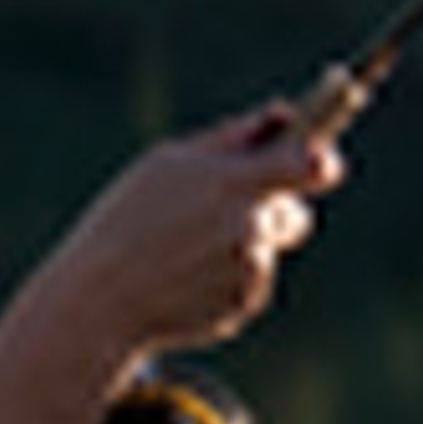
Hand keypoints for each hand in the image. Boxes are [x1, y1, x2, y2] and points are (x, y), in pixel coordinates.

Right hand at [60, 95, 344, 361]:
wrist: (100, 300)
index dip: (322, 161)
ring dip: (241, 247)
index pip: (312, 165)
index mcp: (234, 183)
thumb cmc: (126, 220)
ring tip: (184, 253)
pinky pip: (249, 286)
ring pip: (266, 251)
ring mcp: (250, 272)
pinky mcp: (243, 307)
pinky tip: (184, 281)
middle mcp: (250, 227)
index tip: (321, 159)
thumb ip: (231, 138)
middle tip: (229, 210)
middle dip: (272, 210)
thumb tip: (283, 116)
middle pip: (296, 215)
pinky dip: (225, 282)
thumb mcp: (167, 163)